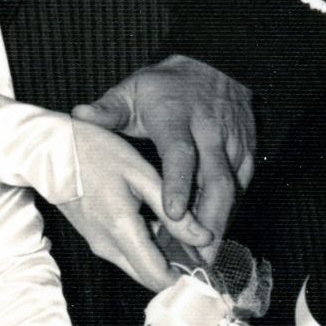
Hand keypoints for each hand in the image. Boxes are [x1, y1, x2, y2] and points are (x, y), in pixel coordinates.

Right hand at [55, 122, 199, 292]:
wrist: (47, 149)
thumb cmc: (95, 152)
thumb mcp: (141, 174)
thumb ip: (173, 212)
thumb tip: (204, 239)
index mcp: (121, 229)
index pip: (158, 277)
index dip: (186, 283)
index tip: (209, 275)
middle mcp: (107, 246)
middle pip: (150, 279)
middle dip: (178, 275)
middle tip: (205, 258)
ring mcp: (98, 244)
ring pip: (139, 268)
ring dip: (164, 262)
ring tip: (189, 240)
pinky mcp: (94, 238)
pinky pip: (127, 255)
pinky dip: (149, 250)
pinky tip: (163, 228)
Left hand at [75, 55, 256, 248]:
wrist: (213, 67)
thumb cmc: (164, 87)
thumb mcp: (132, 91)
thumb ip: (109, 109)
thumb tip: (80, 116)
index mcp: (176, 118)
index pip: (181, 154)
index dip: (179, 184)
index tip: (172, 213)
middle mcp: (209, 132)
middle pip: (216, 181)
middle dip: (208, 220)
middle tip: (198, 256)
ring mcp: (232, 143)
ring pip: (232, 189)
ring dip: (221, 223)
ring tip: (208, 258)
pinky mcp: (246, 153)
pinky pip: (242, 188)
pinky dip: (230, 213)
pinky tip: (217, 237)